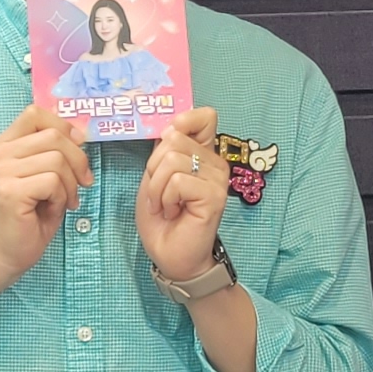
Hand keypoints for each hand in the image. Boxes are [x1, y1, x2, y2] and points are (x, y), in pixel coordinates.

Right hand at [0, 99, 90, 280]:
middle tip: (82, 184)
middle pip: (53, 136)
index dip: (63, 127)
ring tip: (64, 201)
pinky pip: (53, 182)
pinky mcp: (9, 191)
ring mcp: (0, 172)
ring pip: (57, 160)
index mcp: (3, 146)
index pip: (34, 113)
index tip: (78, 147)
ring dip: (71, 184)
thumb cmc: (27, 218)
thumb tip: (81, 133)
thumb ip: (52, 152)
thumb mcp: (41, 176)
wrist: (4, 255)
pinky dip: (62, 197)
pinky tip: (53, 209)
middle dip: (78, 161)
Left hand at [137, 105, 230, 281]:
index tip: (165, 144)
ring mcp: (218, 179)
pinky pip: (177, 181)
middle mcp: (215, 163)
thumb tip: (170, 127)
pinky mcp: (214, 196)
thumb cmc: (162, 217)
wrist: (170, 255)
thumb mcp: (154, 176)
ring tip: (165, 205)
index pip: (205, 116)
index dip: (183, 122)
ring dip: (157, 188)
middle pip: (175, 138)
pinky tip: (173, 212)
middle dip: (154, 167)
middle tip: (160, 192)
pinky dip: (165, 199)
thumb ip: (164, 150)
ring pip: (172, 159)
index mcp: (203, 154)